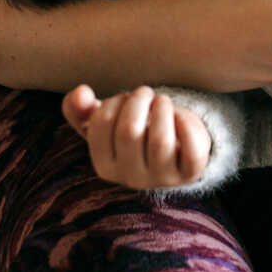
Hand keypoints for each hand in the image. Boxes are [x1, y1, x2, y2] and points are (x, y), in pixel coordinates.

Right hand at [62, 84, 211, 189]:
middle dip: (138, 101)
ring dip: (161, 108)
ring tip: (162, 102)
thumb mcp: (105, 121)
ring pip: (161, 141)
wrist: (172, 148)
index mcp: (105, 166)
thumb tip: (79, 93)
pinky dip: (186, 125)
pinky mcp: (189, 172)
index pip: (100, 126)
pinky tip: (180, 116)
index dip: (112, 102)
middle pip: (130, 131)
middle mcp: (132, 178)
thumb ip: (80, 109)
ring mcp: (162, 177)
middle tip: (145, 93)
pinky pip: (193, 153)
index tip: (123, 98)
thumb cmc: (134, 131)